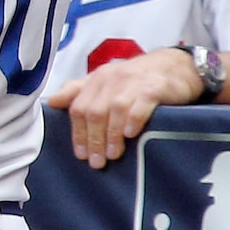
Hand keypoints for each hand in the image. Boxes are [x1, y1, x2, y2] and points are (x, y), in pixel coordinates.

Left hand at [48, 48, 203, 168]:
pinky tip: (130, 134)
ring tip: (113, 155)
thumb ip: (78, 91)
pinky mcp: (155, 87)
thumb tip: (52, 102)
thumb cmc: (137, 80)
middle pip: (95, 111)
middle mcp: (112, 78)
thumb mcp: (106, 82)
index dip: (78, 133)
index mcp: (97, 79)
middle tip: (97, 162)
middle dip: (94, 139)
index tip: (81, 155)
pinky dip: (133, 120)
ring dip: (112, 135)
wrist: (177, 67)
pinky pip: (141, 104)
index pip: (79, 107)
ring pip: (115, 110)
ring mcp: (134, 82)